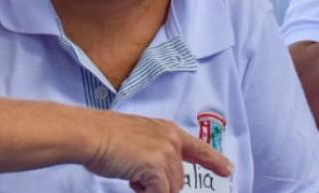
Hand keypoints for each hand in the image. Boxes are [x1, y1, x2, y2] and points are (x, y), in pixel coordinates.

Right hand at [84, 111, 231, 192]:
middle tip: (135, 175)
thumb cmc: (104, 136)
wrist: (90, 133)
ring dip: (151, 189)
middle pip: (178, 179)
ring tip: (130, 173)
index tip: (228, 169)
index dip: (215, 160)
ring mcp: (166, 153)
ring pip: (170, 189)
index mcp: (167, 130)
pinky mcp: (157, 167)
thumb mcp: (137, 139)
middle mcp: (171, 140)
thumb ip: (154, 153)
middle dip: (159, 185)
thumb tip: (158, 176)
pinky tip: (131, 180)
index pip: (198, 148)